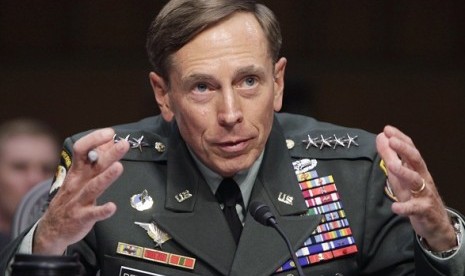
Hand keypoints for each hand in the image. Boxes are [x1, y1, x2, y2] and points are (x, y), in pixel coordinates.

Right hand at [33, 128, 129, 254]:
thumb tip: (110, 140)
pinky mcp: (82, 218)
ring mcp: (79, 201)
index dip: (95, 139)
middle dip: (109, 154)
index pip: (82, 150)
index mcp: (77, 171)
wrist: (52, 229)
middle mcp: (77, 183)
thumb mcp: (79, 176)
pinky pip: (93, 214)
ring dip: (106, 177)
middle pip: (93, 166)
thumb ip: (95, 158)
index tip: (110, 133)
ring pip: (93, 187)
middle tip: (124, 144)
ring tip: (118, 167)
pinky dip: (102, 210)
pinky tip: (112, 207)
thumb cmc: (71, 198)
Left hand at [376, 125, 455, 250]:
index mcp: (416, 168)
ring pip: (416, 181)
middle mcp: (422, 178)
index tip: (387, 129)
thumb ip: (390, 157)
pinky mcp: (423, 210)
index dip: (400, 139)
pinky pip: (414, 208)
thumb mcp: (400, 175)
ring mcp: (424, 193)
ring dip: (404, 172)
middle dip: (404, 150)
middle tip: (391, 140)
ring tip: (392, 166)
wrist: (435, 222)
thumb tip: (381, 138)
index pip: (410, 149)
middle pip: (415, 160)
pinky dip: (405, 208)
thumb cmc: (415, 195)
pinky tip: (395, 207)